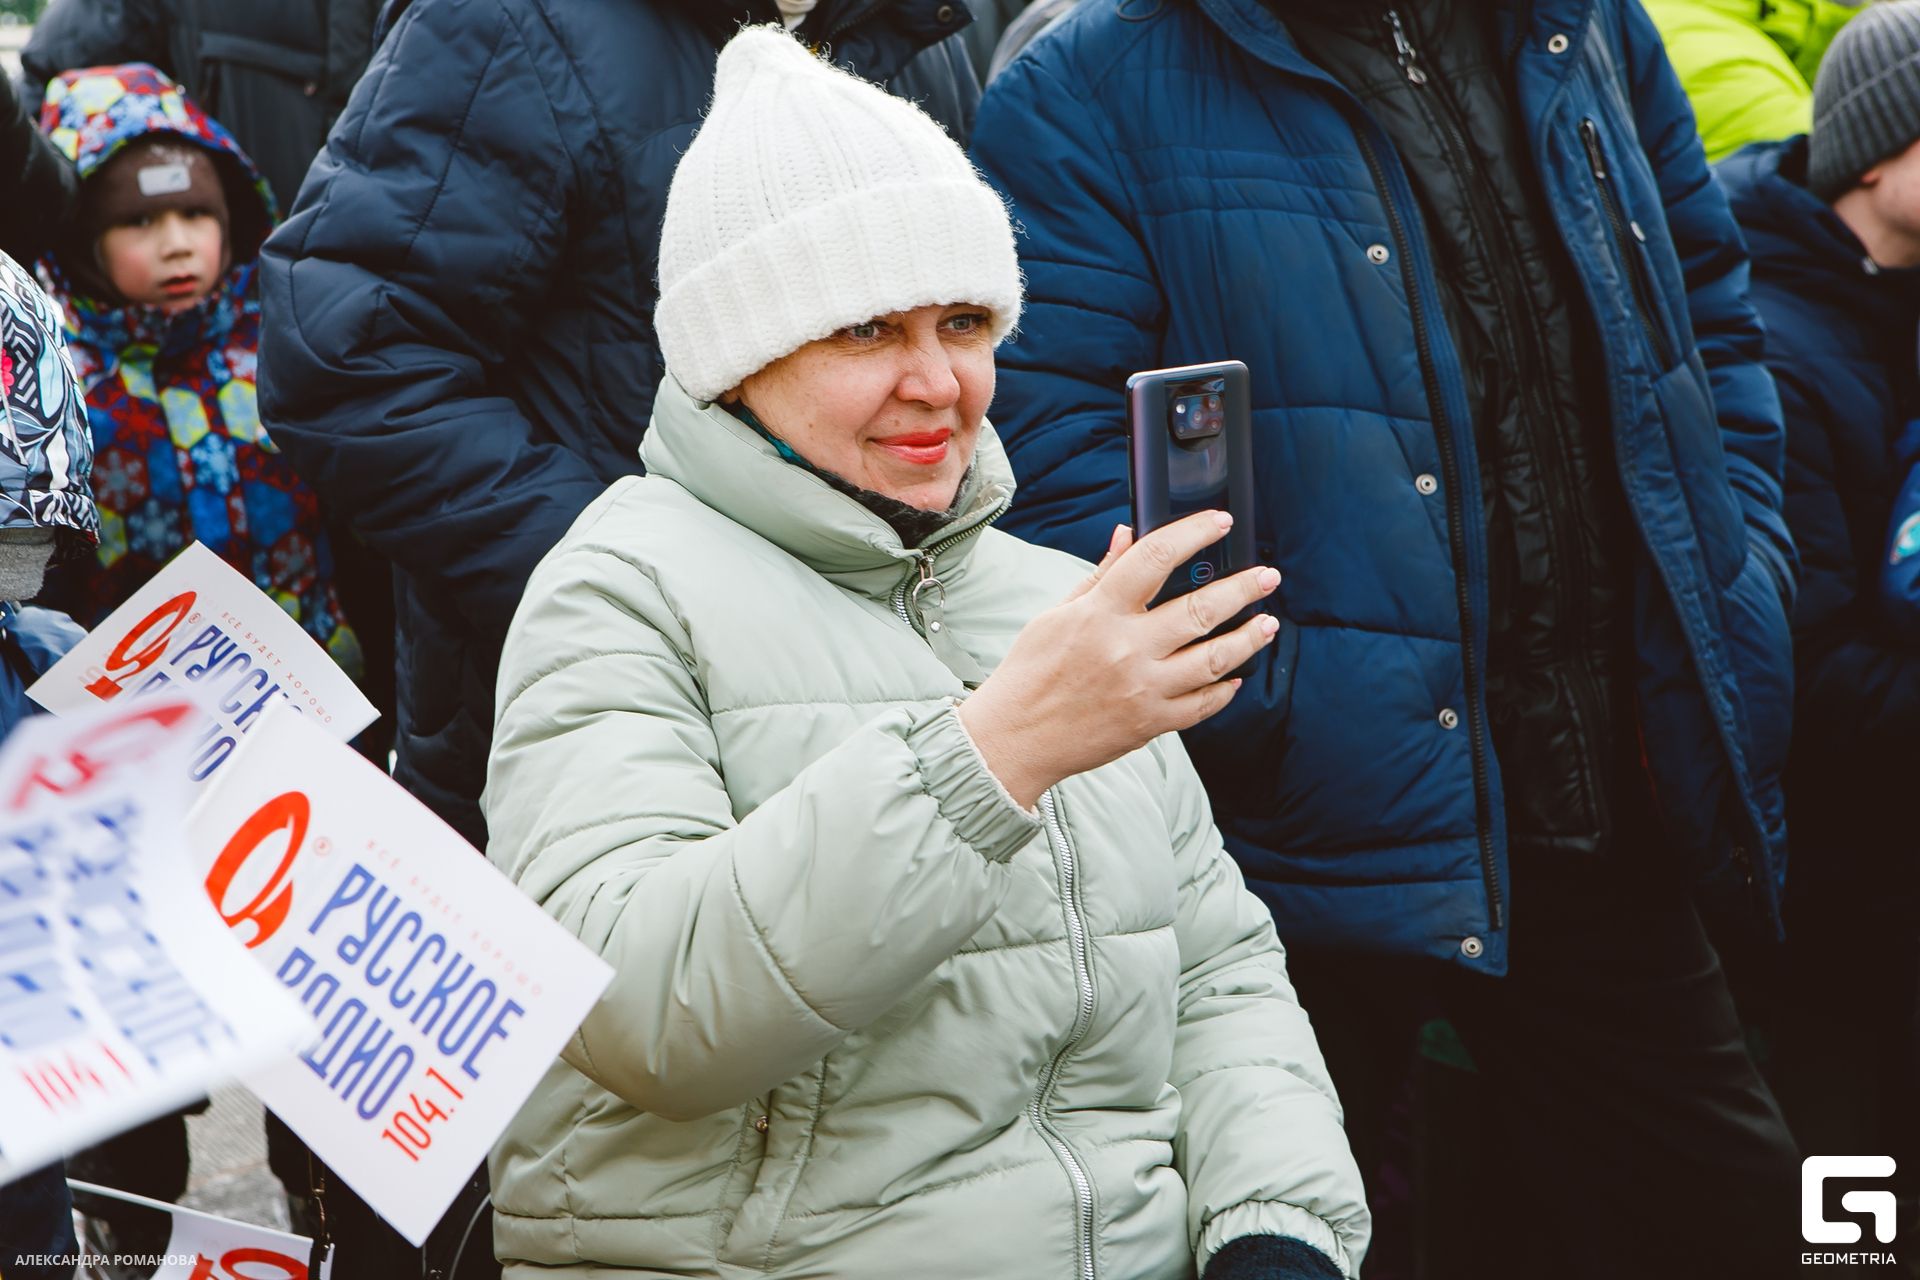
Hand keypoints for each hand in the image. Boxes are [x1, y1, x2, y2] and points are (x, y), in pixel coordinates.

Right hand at [959, 511, 1280, 808]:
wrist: (1015, 739)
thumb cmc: (1030, 673)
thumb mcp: (1056, 614)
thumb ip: (1100, 575)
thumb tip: (1127, 534)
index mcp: (1099, 612)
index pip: (1156, 557)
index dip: (1194, 533)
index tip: (1219, 523)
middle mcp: (1125, 648)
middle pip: (1201, 609)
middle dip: (1244, 588)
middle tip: (1268, 577)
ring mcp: (1142, 688)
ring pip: (1215, 659)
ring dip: (1249, 638)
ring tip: (1268, 624)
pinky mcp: (1151, 723)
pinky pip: (1202, 705)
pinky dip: (1225, 689)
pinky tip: (1235, 675)